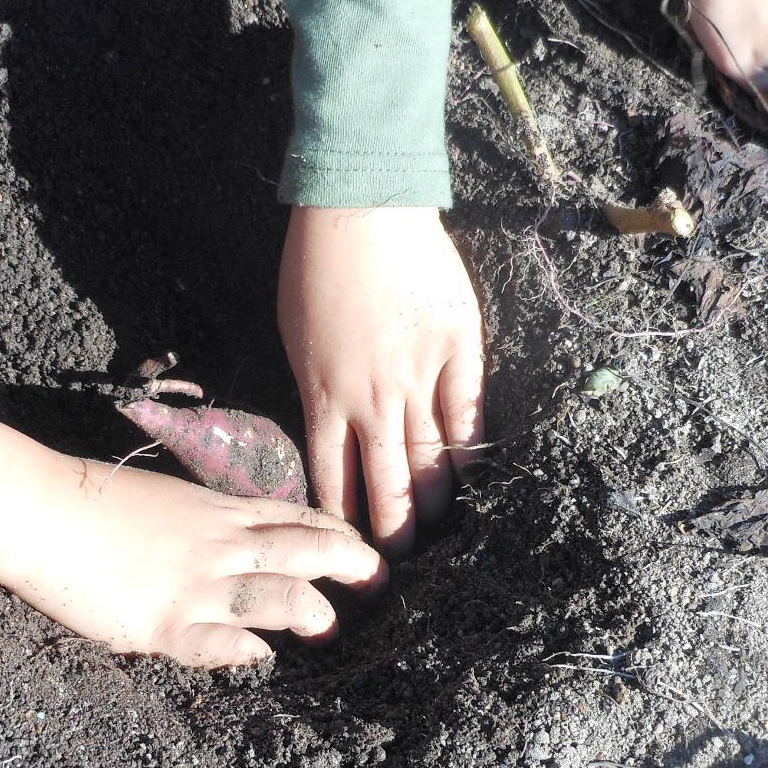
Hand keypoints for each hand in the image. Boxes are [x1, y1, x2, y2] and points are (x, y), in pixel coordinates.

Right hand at [0, 420, 386, 667]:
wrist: (40, 510)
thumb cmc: (96, 500)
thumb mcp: (171, 499)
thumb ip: (212, 520)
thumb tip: (244, 537)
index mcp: (220, 511)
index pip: (300, 520)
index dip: (340, 537)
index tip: (367, 552)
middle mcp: (219, 546)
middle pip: (308, 552)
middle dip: (352, 568)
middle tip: (381, 584)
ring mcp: (196, 587)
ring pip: (281, 600)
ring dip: (313, 615)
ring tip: (329, 629)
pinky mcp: (163, 624)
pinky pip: (221, 645)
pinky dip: (248, 651)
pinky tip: (262, 657)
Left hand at [278, 206, 483, 553]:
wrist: (362, 207)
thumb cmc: (316, 266)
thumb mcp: (295, 337)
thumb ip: (318, 389)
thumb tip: (336, 434)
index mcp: (323, 394)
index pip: (334, 478)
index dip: (345, 519)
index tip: (351, 549)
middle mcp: (371, 396)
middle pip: (386, 481)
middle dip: (394, 528)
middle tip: (400, 560)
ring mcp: (418, 372)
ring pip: (430, 456)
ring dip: (435, 498)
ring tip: (439, 525)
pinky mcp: (457, 346)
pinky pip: (467, 412)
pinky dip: (469, 448)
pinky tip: (472, 476)